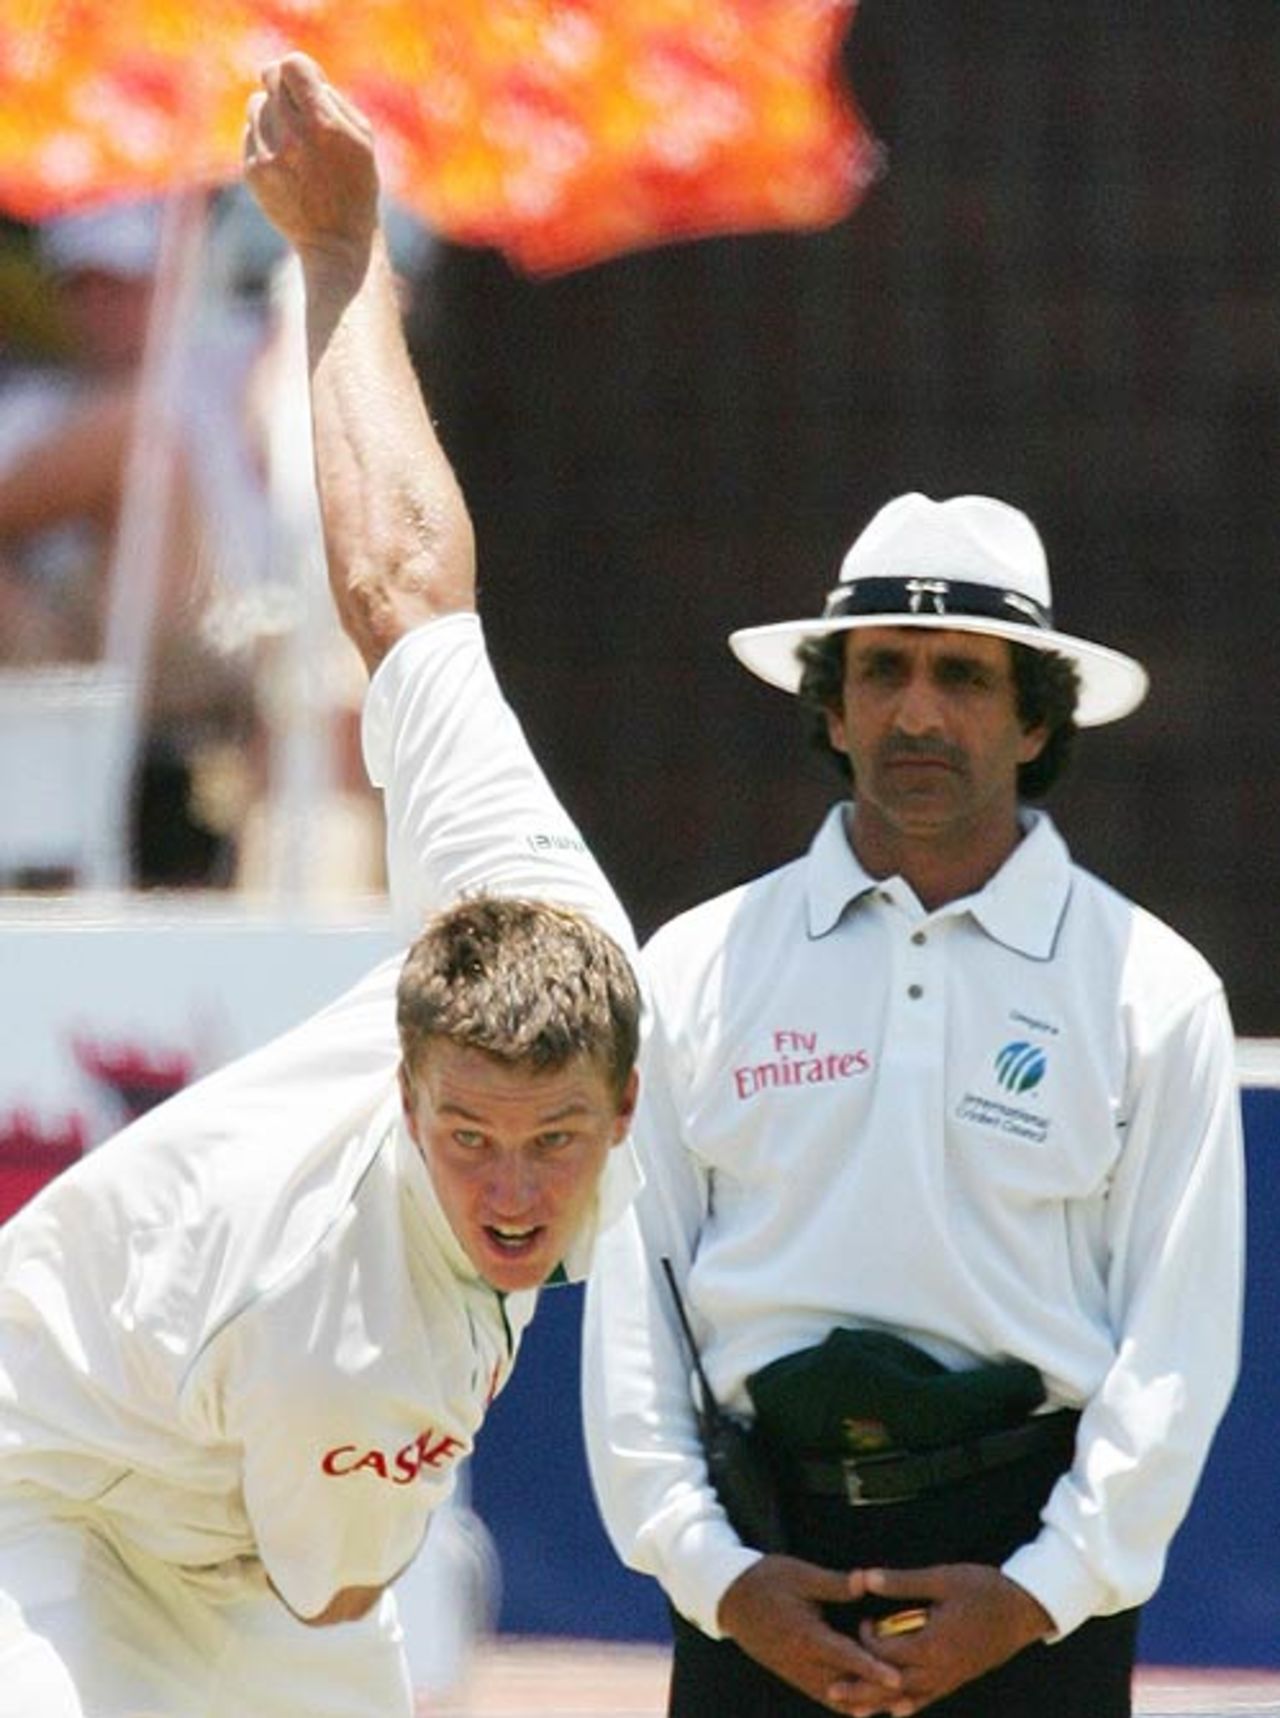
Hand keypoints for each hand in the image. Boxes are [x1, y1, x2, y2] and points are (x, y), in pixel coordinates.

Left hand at [243, 53, 379, 266]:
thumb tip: (296, 73)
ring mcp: (268, 155)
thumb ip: (330, 97)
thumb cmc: (356, 184)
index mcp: (323, 124)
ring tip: (294, 141)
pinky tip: (285, 163)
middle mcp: (292, 137)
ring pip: (257, 104)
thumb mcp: (361, 137)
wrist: (336, 241)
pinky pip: (250, 133)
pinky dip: (265, 140)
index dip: (299, 70)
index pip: (291, 65)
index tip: (306, 86)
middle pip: (270, 79)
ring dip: (273, 114)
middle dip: (285, 89)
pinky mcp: (253, 172)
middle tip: (300, 112)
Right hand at [717, 1556, 903, 1712]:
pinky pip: (825, 1695)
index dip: (873, 1670)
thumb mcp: (800, 1574)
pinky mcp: (794, 1675)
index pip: (845, 1657)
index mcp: (804, 1636)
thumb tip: (866, 1581)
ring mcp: (796, 1673)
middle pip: (845, 1687)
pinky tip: (868, 1699)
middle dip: (877, 1694)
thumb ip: (834, 1583)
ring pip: (836, 1698)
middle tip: (909, 1694)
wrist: (731, 1598)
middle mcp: (801, 1662)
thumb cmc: (767, 1580)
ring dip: (864, 1701)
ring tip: (896, 1701)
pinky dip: (848, 1700)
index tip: (898, 1679)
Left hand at [829, 1564, 1052, 1715]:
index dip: (868, 1639)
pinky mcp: (959, 1678)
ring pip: (909, 1697)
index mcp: (932, 1646)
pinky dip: (911, 1704)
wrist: (1025, 1609)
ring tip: (854, 1711)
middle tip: (831, 1691)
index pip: (888, 1651)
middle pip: (892, 1685)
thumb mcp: (942, 1579)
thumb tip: (865, 1577)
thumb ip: (902, 1583)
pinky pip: (931, 1697)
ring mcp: (951, 1678)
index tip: (862, 1621)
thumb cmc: (984, 1589)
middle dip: (861, 1689)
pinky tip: (898, 1711)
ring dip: (880, 1703)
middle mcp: (939, 1670)